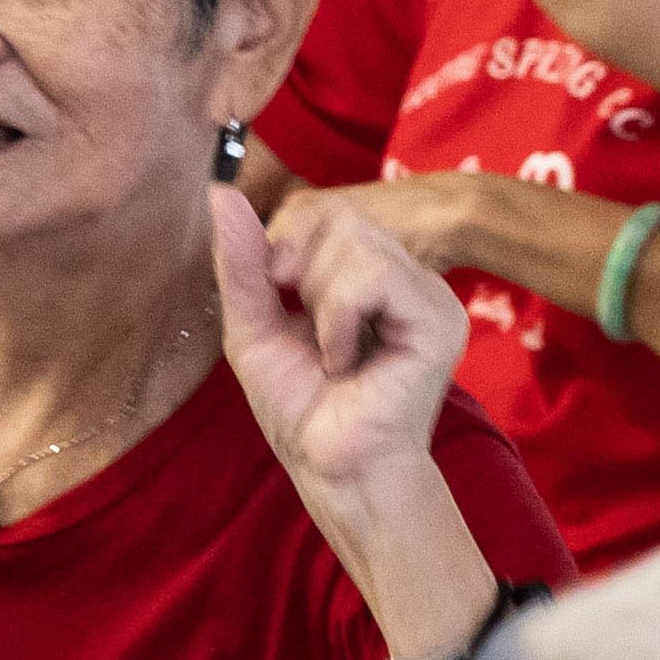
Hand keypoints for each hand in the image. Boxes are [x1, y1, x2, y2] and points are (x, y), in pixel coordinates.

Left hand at [213, 184, 466, 517]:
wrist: (333, 468)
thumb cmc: (301, 407)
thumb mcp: (254, 324)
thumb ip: (242, 261)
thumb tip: (221, 191)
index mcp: (372, 272)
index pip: (326, 208)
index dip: (287, 238)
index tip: (276, 289)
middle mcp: (407, 276)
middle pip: (341, 215)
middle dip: (300, 268)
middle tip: (304, 324)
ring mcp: (429, 295)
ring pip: (357, 242)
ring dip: (320, 300)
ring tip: (331, 352)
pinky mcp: (438, 319)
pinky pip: (374, 277)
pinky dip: (339, 317)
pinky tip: (344, 359)